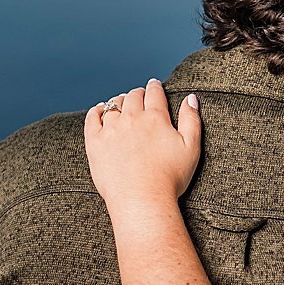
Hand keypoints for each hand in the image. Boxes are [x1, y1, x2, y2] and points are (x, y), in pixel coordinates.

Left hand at [85, 79, 202, 210]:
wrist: (142, 200)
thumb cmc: (170, 178)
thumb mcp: (191, 148)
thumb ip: (191, 120)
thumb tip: (191, 98)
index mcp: (156, 118)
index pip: (154, 93)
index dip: (155, 87)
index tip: (154, 85)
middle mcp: (132, 119)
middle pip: (133, 96)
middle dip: (138, 93)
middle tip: (139, 95)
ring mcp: (111, 130)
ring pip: (113, 105)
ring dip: (119, 101)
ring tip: (121, 103)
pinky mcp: (95, 143)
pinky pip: (92, 118)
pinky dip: (96, 111)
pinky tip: (99, 111)